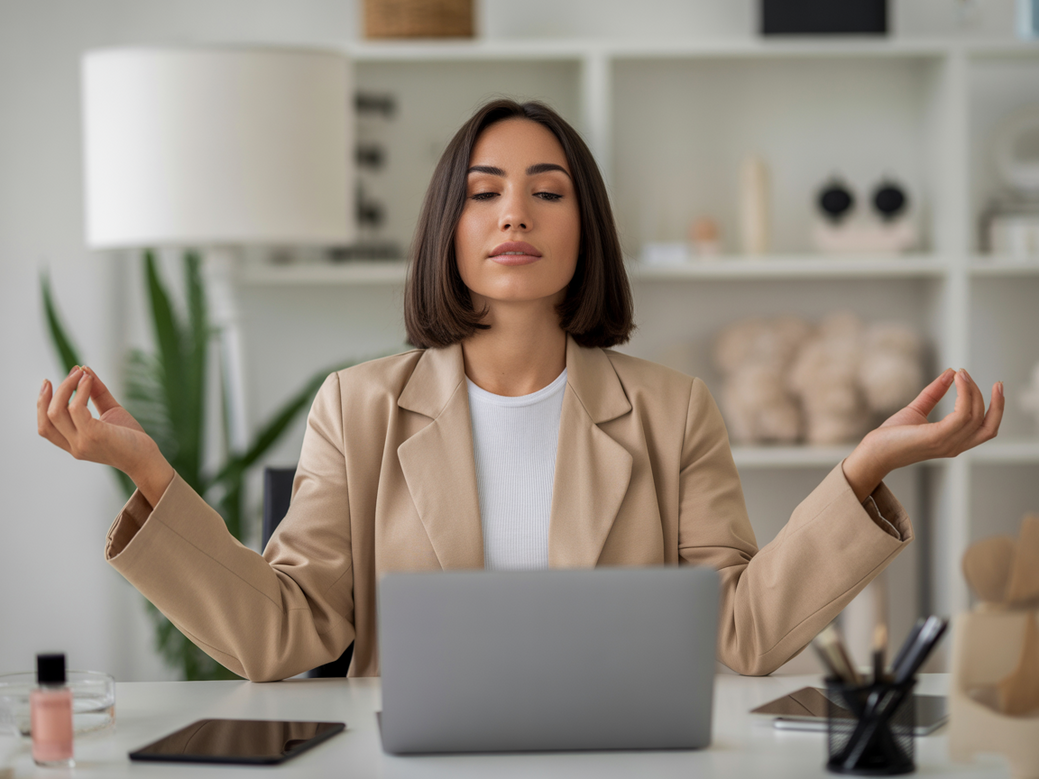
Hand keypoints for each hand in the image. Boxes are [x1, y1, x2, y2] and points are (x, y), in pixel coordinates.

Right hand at [38, 366, 174, 504]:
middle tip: (71, 372)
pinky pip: (77, 408)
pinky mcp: (93, 435)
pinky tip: (89, 380)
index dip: (42, 404)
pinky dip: (80, 391)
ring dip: (66, 387)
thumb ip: (97, 394)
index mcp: (73, 444)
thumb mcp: (111, 412)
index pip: (46, 427)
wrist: (148, 459)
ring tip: (80, 372)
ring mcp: (81, 442)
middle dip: (53, 392)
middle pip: (47, 417)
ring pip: (57, 412)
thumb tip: (85, 370)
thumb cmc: (131, 437)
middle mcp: (74, 447)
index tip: (49, 383)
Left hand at [842, 368, 1003, 501]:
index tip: (996, 386)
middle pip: (988, 423)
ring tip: (961, 374)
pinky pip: (962, 414)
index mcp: (954, 441)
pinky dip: (963, 395)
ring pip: (976, 416)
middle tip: (976, 376)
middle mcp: (955, 446)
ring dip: (972, 391)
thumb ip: (934, 393)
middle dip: (993, 400)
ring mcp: (948, 443)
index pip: (987, 428)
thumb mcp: (917, 410)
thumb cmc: (892, 435)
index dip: (997, 408)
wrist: (874, 451)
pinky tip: (955, 381)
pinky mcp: (937, 437)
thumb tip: (949, 373)